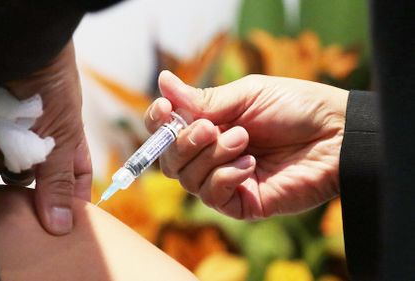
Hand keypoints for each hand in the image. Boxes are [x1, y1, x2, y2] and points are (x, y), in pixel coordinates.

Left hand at [0, 41, 90, 234]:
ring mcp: (0, 128)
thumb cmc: (50, 80)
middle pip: (22, 179)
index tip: (63, 221)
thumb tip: (63, 227)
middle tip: (19, 162)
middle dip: (18, 176)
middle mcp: (31, 137)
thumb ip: (59, 180)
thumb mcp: (63, 133)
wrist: (10, 41)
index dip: (67, 198)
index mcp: (61, 139)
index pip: (69, 178)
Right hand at [145, 71, 347, 219]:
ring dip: (212, 156)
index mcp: (209, 126)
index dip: (158, 123)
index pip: (166, 132)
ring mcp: (226, 180)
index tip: (165, 108)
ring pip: (189, 179)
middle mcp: (212, 155)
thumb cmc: (295, 107)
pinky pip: (213, 197)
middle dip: (184, 142)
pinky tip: (250, 164)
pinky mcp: (243, 203)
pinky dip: (225, 177)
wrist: (337, 134)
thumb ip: (204, 99)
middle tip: (211, 128)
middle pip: (170, 160)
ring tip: (244, 139)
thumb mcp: (247, 95)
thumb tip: (163, 81)